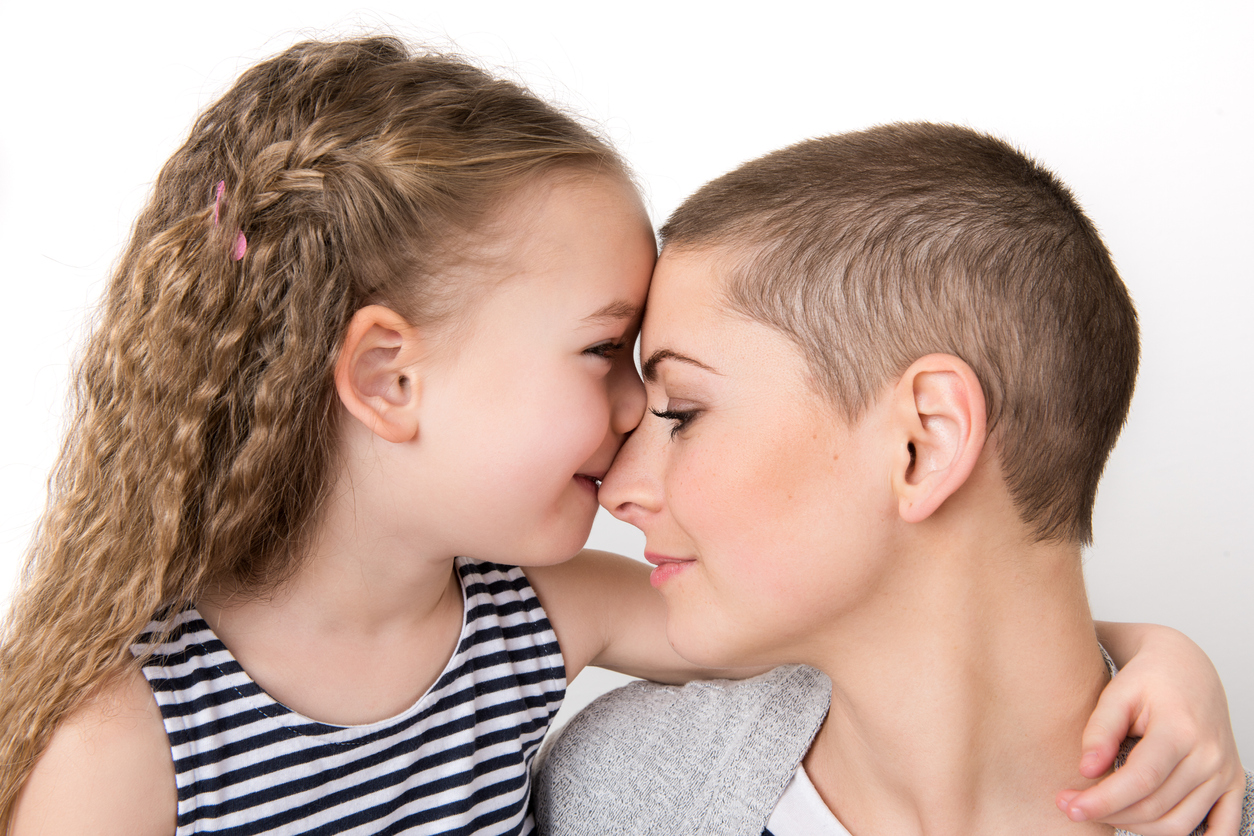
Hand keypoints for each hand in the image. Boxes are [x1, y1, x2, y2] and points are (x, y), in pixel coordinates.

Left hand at [1057, 625, 1243, 835]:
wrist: (1186, 668)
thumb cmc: (1148, 678)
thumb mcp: (1117, 692)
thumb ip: (1100, 730)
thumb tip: (1086, 770)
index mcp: (1180, 729)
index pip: (1140, 780)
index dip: (1102, 800)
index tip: (1068, 806)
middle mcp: (1209, 755)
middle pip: (1155, 807)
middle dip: (1108, 813)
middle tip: (1071, 806)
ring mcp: (1224, 773)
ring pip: (1179, 824)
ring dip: (1136, 827)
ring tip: (1103, 810)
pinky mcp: (1232, 783)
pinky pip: (1222, 829)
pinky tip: (1154, 831)